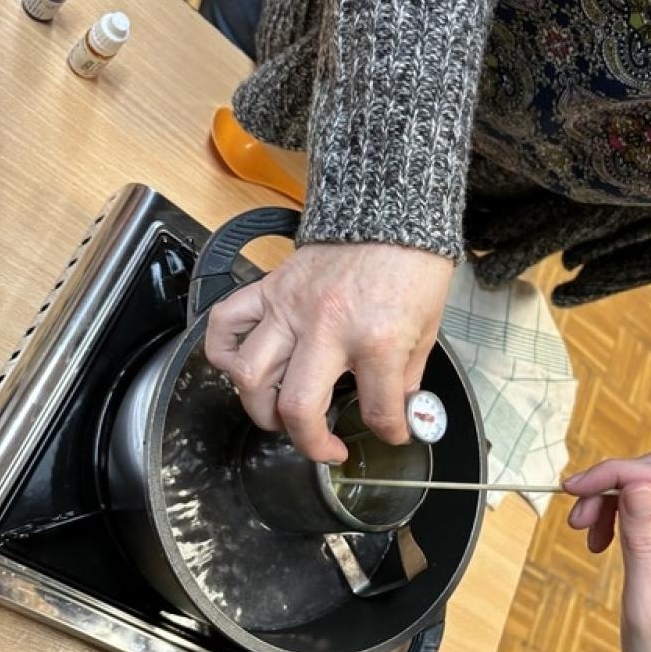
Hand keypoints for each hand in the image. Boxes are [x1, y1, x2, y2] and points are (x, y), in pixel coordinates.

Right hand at [205, 244, 453, 462]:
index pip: (377, 411)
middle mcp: (327, 329)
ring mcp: (290, 308)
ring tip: (281, 413)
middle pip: (296, 408)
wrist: (391, 206)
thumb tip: (396, 409)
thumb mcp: (427, 328)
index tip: (390, 434)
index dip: (389, 433)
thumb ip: (407, 375)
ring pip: (250, 375)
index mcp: (376, 340)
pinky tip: (241, 367)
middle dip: (309, 442)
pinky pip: (226, 323)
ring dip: (260, 407)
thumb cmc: (412, 264)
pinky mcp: (269, 288)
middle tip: (322, 444)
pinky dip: (223, 350)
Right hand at [565, 453, 650, 651]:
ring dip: (618, 498)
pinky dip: (630, 511)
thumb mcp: (645, 605)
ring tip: (587, 533)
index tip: (574, 489)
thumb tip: (636, 485)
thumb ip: (642, 541)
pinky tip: (607, 536)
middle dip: (614, 486)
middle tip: (576, 518)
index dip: (618, 476)